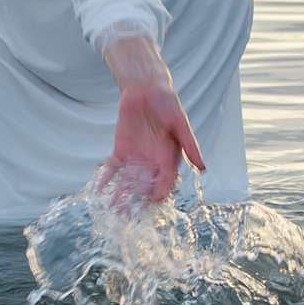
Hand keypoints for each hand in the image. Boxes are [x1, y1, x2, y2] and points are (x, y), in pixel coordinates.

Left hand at [92, 36, 205, 211]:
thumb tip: (203, 167)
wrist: (146, 89)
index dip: (161, 191)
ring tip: (113, 209)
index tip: (155, 201)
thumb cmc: (168, 104)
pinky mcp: (121, 150)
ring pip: (128, 182)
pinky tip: (100, 189)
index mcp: (169, 158)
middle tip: (130, 215)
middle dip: (139, 201)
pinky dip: (106, 178)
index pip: (166, 181)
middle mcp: (152, 162)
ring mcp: (136, 158)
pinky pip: (113, 168)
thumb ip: (190, 145)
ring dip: (121, 195)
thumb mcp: (180, 123)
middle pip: (146, 187)